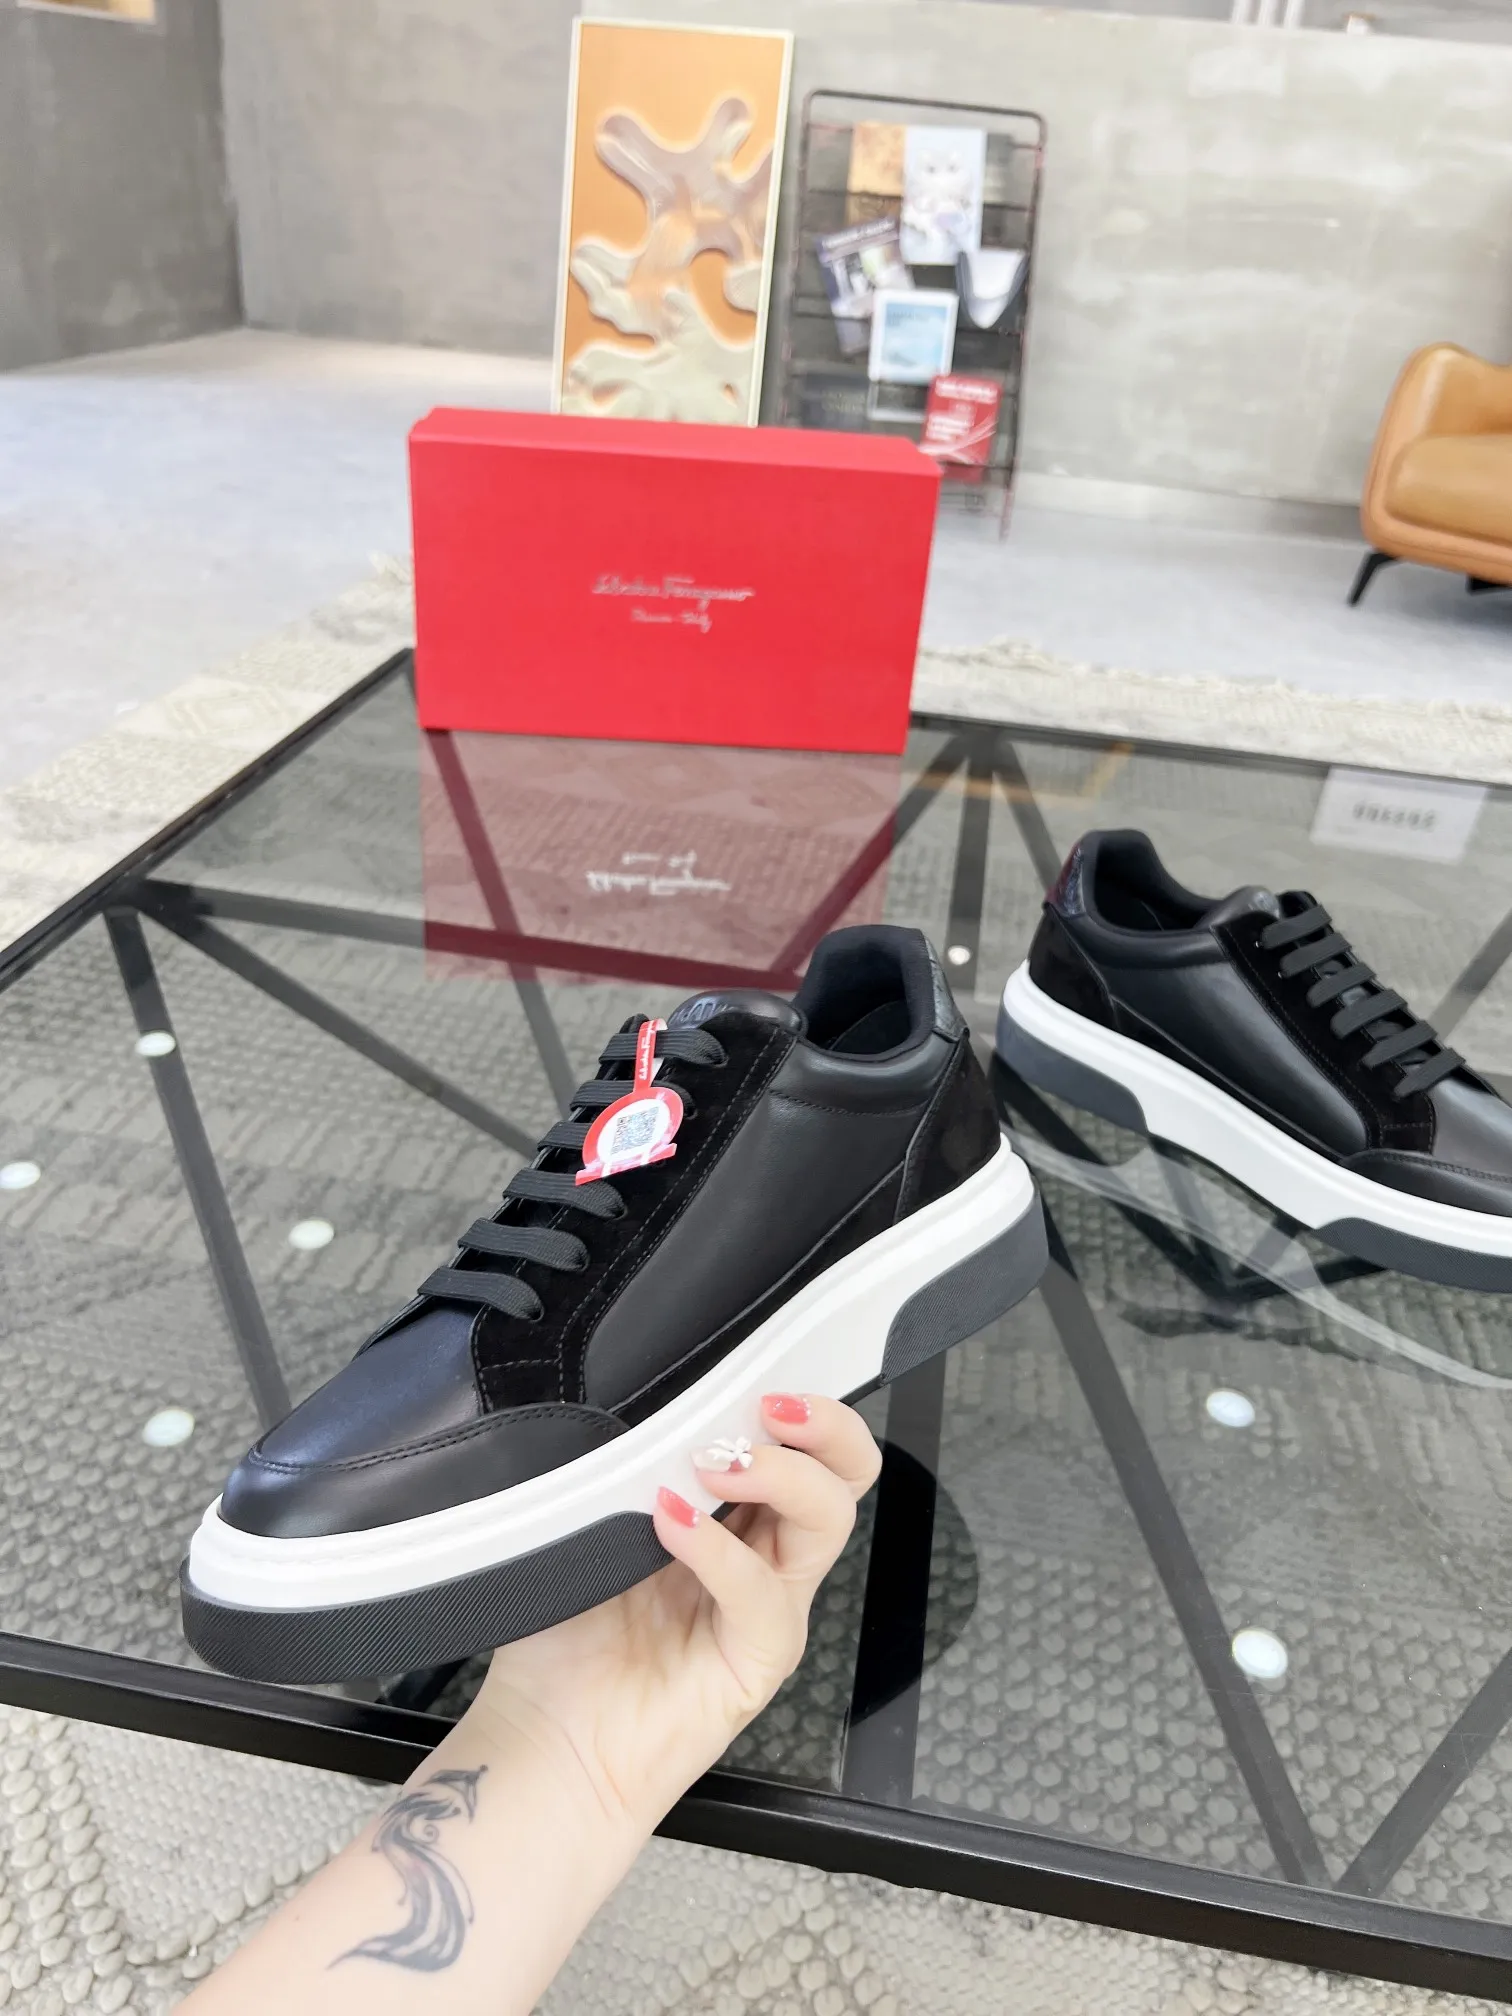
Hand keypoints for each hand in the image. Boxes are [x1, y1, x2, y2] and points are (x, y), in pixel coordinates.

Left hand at [470, 1393, 881, 1836]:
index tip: (753, 1371)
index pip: (803, 1443)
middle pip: (845, 1473)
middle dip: (823, 1425)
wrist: (547, 1744)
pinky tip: (673, 1525)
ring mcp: (768, 1608)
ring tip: (715, 1461)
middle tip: (767, 1406)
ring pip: (827, 1519)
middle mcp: (764, 1556)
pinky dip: (720, 1550)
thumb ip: (627, 1470)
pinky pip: (762, 1594)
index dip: (797, 1404)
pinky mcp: (757, 1660)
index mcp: (734, 1514)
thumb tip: (640, 1407)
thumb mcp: (590, 1526)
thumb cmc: (564, 1638)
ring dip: (779, 1474)